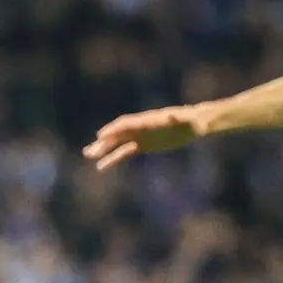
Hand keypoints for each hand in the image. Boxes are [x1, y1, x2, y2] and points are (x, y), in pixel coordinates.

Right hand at [83, 105, 210, 169]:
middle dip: (103, 143)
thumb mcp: (183, 119)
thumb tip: (171, 115)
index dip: (113, 130)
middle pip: (117, 135)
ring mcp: (140, 136)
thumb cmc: (189, 121)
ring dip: (103, 150)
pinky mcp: (143, 146)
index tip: (101, 136)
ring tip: (88, 155)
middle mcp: (140, 128)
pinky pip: (125, 152)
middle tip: (89, 152)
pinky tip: (102, 166)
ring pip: (118, 144)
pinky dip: (113, 159)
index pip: (126, 125)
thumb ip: (175, 118)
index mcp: (146, 121)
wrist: (194, 124)